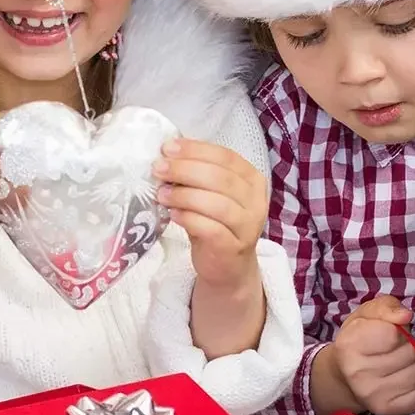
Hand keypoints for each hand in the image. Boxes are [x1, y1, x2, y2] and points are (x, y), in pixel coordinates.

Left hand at [154, 139, 266, 288]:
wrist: (227, 266)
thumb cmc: (216, 222)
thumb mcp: (211, 194)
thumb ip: (197, 175)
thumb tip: (167, 154)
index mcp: (252, 178)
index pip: (226, 156)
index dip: (196, 150)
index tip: (168, 148)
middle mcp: (255, 200)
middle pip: (220, 178)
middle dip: (185, 170)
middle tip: (159, 168)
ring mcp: (248, 226)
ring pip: (217, 204)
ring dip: (184, 195)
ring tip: (162, 194)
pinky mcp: (234, 248)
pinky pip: (212, 229)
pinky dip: (190, 219)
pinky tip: (174, 214)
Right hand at [317, 296, 414, 414]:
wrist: (344, 375)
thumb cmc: (359, 338)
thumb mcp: (367, 313)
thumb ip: (387, 307)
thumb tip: (406, 316)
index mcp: (351, 343)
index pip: (393, 334)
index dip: (400, 329)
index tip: (393, 332)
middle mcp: (358, 372)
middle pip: (410, 353)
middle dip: (410, 346)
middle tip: (399, 348)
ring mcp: (372, 395)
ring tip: (402, 363)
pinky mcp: (386, 410)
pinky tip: (406, 379)